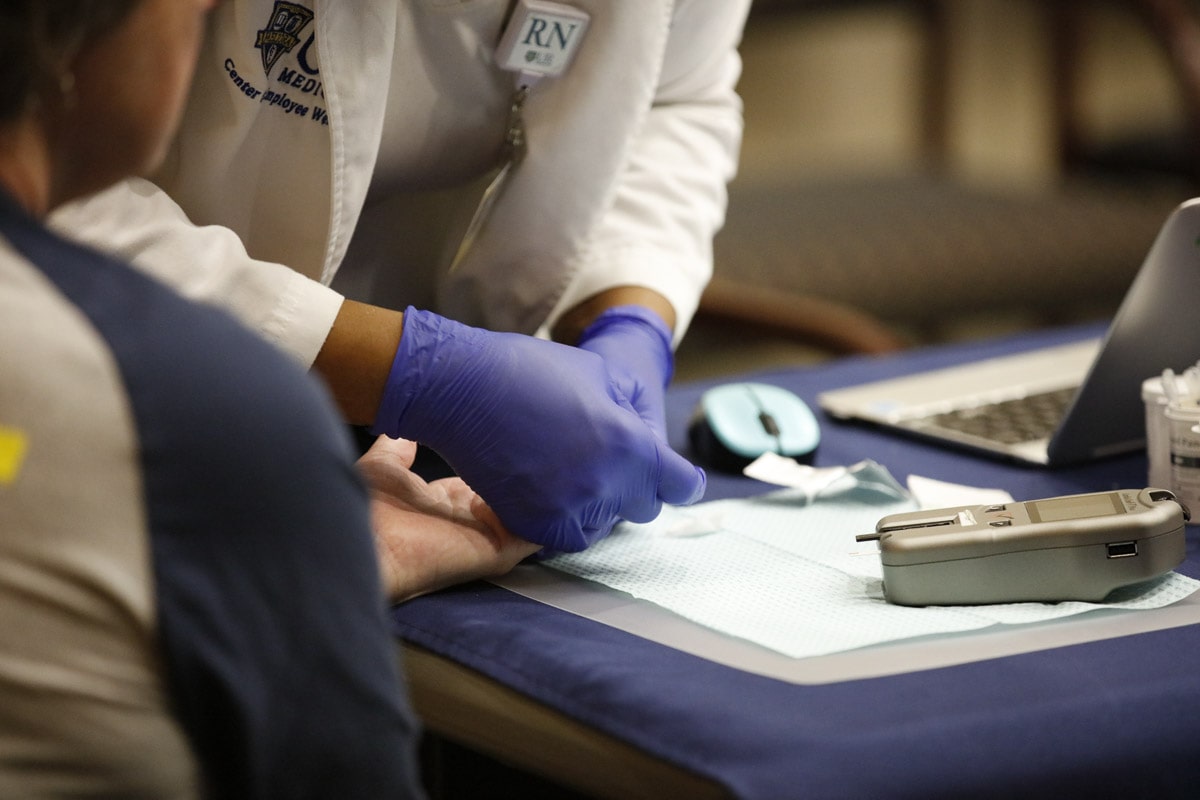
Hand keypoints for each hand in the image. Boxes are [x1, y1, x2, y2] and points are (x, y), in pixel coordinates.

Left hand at [357, 435, 539, 602]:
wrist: (367, 544)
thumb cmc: (368, 511)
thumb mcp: (383, 466)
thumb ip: (399, 447)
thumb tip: (409, 424)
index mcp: (442, 502)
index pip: (479, 476)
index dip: (494, 454)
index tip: (511, 430)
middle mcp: (467, 520)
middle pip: (507, 493)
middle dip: (525, 469)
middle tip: (544, 438)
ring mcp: (485, 538)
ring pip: (525, 511)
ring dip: (541, 489)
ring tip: (559, 454)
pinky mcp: (499, 551)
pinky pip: (534, 533)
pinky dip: (546, 512)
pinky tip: (555, 482)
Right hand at [372, 307, 705, 552]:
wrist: (462, 389)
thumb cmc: (533, 371)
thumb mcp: (604, 374)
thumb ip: (638, 412)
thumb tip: (652, 438)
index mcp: (630, 446)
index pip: (680, 485)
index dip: (681, 479)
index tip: (678, 479)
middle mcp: (605, 486)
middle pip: (643, 505)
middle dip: (635, 483)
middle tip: (609, 456)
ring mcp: (569, 510)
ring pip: (606, 522)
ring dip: (599, 501)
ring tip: (572, 464)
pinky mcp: (535, 525)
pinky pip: (571, 536)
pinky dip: (570, 518)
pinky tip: (556, 488)